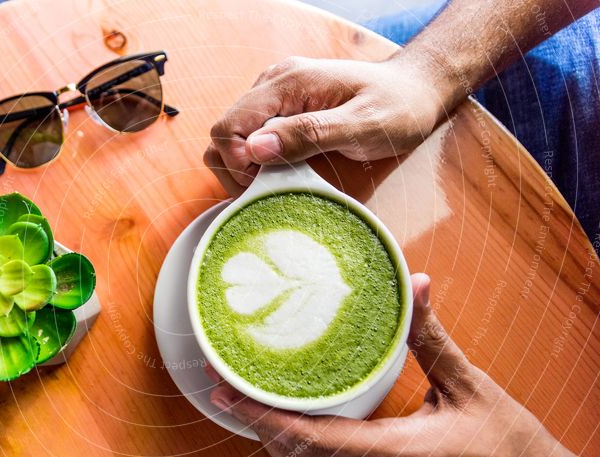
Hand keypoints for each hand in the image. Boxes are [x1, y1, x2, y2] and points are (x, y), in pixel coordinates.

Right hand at [204, 56, 448, 195]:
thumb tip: (255, 149)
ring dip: (245, 169)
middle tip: (271, 191)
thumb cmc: (397, 107)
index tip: (265, 186)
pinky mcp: (281, 110)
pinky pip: (251, 139)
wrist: (416, 91)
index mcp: (288, 83)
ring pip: (233, 139)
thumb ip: (309, 135)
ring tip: (278, 183)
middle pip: (223, 134)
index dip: (236, 164)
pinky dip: (257, 163)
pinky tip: (283, 173)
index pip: (229, 126)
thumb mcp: (361, 125)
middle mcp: (273, 84)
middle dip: (238, 171)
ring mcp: (275, 96)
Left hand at [208, 274, 599, 456]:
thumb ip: (432, 339)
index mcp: (397, 455)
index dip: (262, 416)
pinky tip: (296, 445)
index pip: (308, 439)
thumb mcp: (472, 390)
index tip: (229, 392)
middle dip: (257, 424)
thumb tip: (416, 286)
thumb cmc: (514, 454)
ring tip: (255, 411)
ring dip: (275, 448)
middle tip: (229, 390)